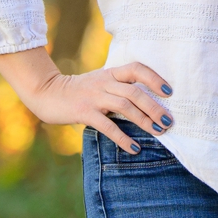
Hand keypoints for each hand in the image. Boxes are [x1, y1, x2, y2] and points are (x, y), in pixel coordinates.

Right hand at [0, 47, 174, 154]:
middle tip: (169, 121)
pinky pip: (108, 126)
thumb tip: (145, 102)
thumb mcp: (100, 82)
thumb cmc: (79, 90)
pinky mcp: (85, 112)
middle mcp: (105, 82)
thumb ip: (118, 87)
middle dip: (155, 107)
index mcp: (111, 72)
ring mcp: (94, 96)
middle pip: (135, 92)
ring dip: (144, 121)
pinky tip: (134, 148)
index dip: (155, 78)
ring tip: (159, 133)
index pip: (137, 68)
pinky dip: (123, 138)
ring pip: (125, 106)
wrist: (48, 93)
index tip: (169, 92)